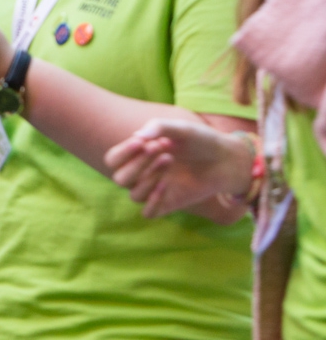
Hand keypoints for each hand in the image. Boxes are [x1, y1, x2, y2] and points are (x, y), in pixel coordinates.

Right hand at [104, 119, 253, 218]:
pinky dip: (153, 201)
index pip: (112, 160)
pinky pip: (148, 213)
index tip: (143, 142)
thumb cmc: (202, 141)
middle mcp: (142, 174)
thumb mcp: (181, 128)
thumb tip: (137, 137)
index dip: (123, 152)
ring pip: (133, 195)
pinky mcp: (168, 205)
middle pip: (119, 178)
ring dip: (148, 177)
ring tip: (170, 160)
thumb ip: (158, 127)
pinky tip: (167, 185)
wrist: (228, 159)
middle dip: (138, 163)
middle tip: (163, 148)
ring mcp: (155, 190)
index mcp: (138, 156)